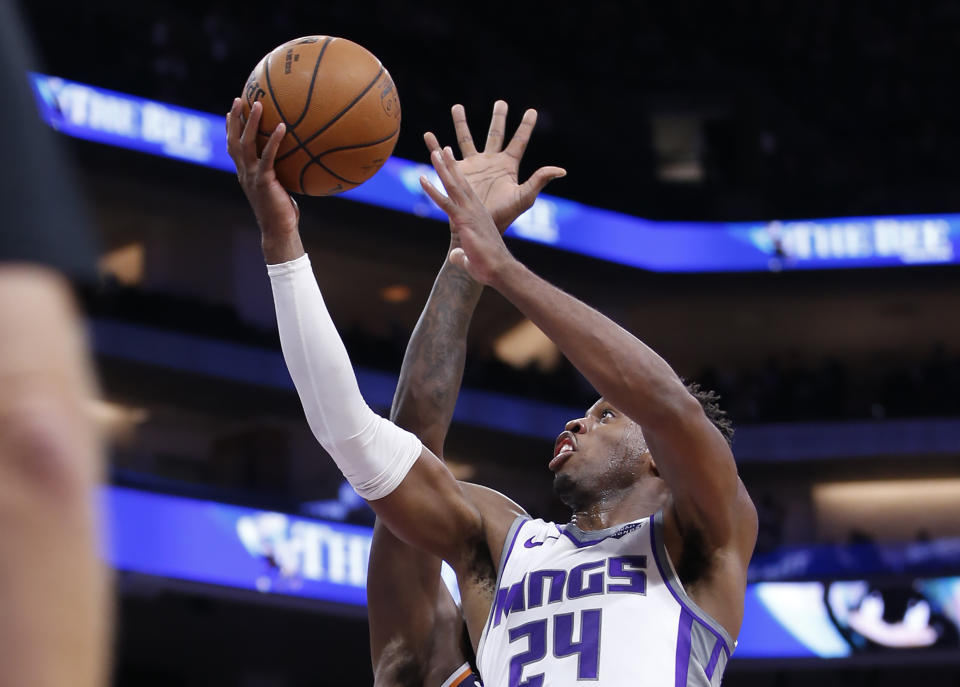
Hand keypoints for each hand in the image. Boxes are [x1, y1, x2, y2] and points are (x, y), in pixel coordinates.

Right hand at [226, 98, 299, 239]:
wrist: (278, 230)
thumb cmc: (282, 213)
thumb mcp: (278, 190)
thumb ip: (280, 175)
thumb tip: (296, 162)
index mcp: (245, 174)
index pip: (233, 148)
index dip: (229, 129)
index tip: (230, 112)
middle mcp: (244, 172)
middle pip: (233, 140)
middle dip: (234, 119)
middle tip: (238, 99)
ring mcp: (251, 176)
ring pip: (246, 144)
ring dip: (251, 122)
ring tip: (259, 104)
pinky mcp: (263, 181)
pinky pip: (268, 156)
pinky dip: (274, 140)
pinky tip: (282, 127)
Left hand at [420, 147, 516, 285]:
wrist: (499, 269)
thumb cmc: (488, 265)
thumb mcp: (471, 257)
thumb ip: (461, 253)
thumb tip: (456, 256)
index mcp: (479, 214)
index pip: (466, 192)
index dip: (459, 177)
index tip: (453, 165)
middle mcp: (475, 209)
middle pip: (460, 182)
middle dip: (450, 165)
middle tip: (442, 149)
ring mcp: (469, 213)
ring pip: (453, 186)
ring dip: (442, 169)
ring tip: (434, 152)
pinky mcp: (463, 220)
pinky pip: (445, 202)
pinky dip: (432, 191)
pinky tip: (421, 179)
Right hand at [423, 101, 564, 233]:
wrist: (480, 227)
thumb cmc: (504, 215)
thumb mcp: (524, 197)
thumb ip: (540, 180)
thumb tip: (561, 170)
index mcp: (507, 165)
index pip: (519, 141)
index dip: (526, 127)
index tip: (532, 111)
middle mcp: (490, 161)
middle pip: (494, 134)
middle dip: (498, 118)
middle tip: (501, 102)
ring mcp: (473, 165)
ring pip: (466, 139)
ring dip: (461, 123)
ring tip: (457, 107)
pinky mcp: (457, 172)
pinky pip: (444, 156)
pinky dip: (435, 146)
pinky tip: (428, 136)